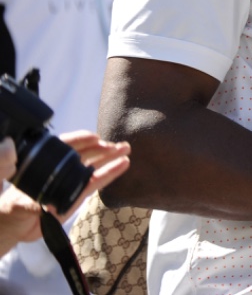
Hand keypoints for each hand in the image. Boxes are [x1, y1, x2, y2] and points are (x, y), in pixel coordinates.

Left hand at [0, 132, 129, 254]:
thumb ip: (31, 196)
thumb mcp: (19, 200)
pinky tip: (123, 165)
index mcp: (44, 165)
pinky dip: (110, 173)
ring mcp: (69, 182)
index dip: (80, 140)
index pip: (63, 147)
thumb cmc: (12, 210)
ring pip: (92, 166)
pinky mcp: (77, 195)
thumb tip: (41, 195)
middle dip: (101, 148)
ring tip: (126, 149)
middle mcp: (59, 170)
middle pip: (83, 154)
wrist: (15, 228)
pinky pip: (95, 182)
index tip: (94, 137)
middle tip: (117, 145)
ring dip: (109, 157)